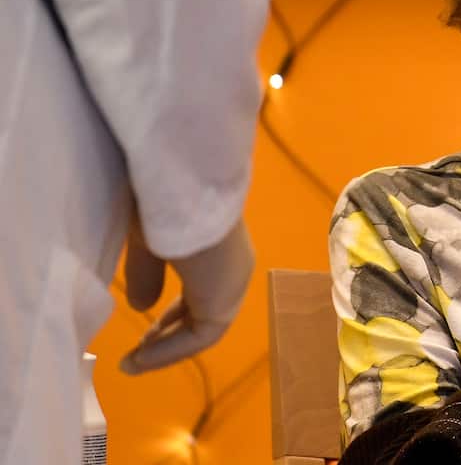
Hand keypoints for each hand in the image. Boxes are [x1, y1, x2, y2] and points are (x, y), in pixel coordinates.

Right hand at [119, 217, 254, 373]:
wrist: (179, 189)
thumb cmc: (159, 203)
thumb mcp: (146, 238)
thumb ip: (146, 274)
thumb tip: (143, 307)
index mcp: (217, 245)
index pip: (202, 287)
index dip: (173, 312)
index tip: (144, 329)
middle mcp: (232, 265)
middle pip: (206, 310)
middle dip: (170, 333)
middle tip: (140, 352)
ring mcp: (233, 281)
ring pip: (205, 325)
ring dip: (169, 348)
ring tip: (135, 364)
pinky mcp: (226, 297)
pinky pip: (202, 334)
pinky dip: (172, 350)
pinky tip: (142, 359)